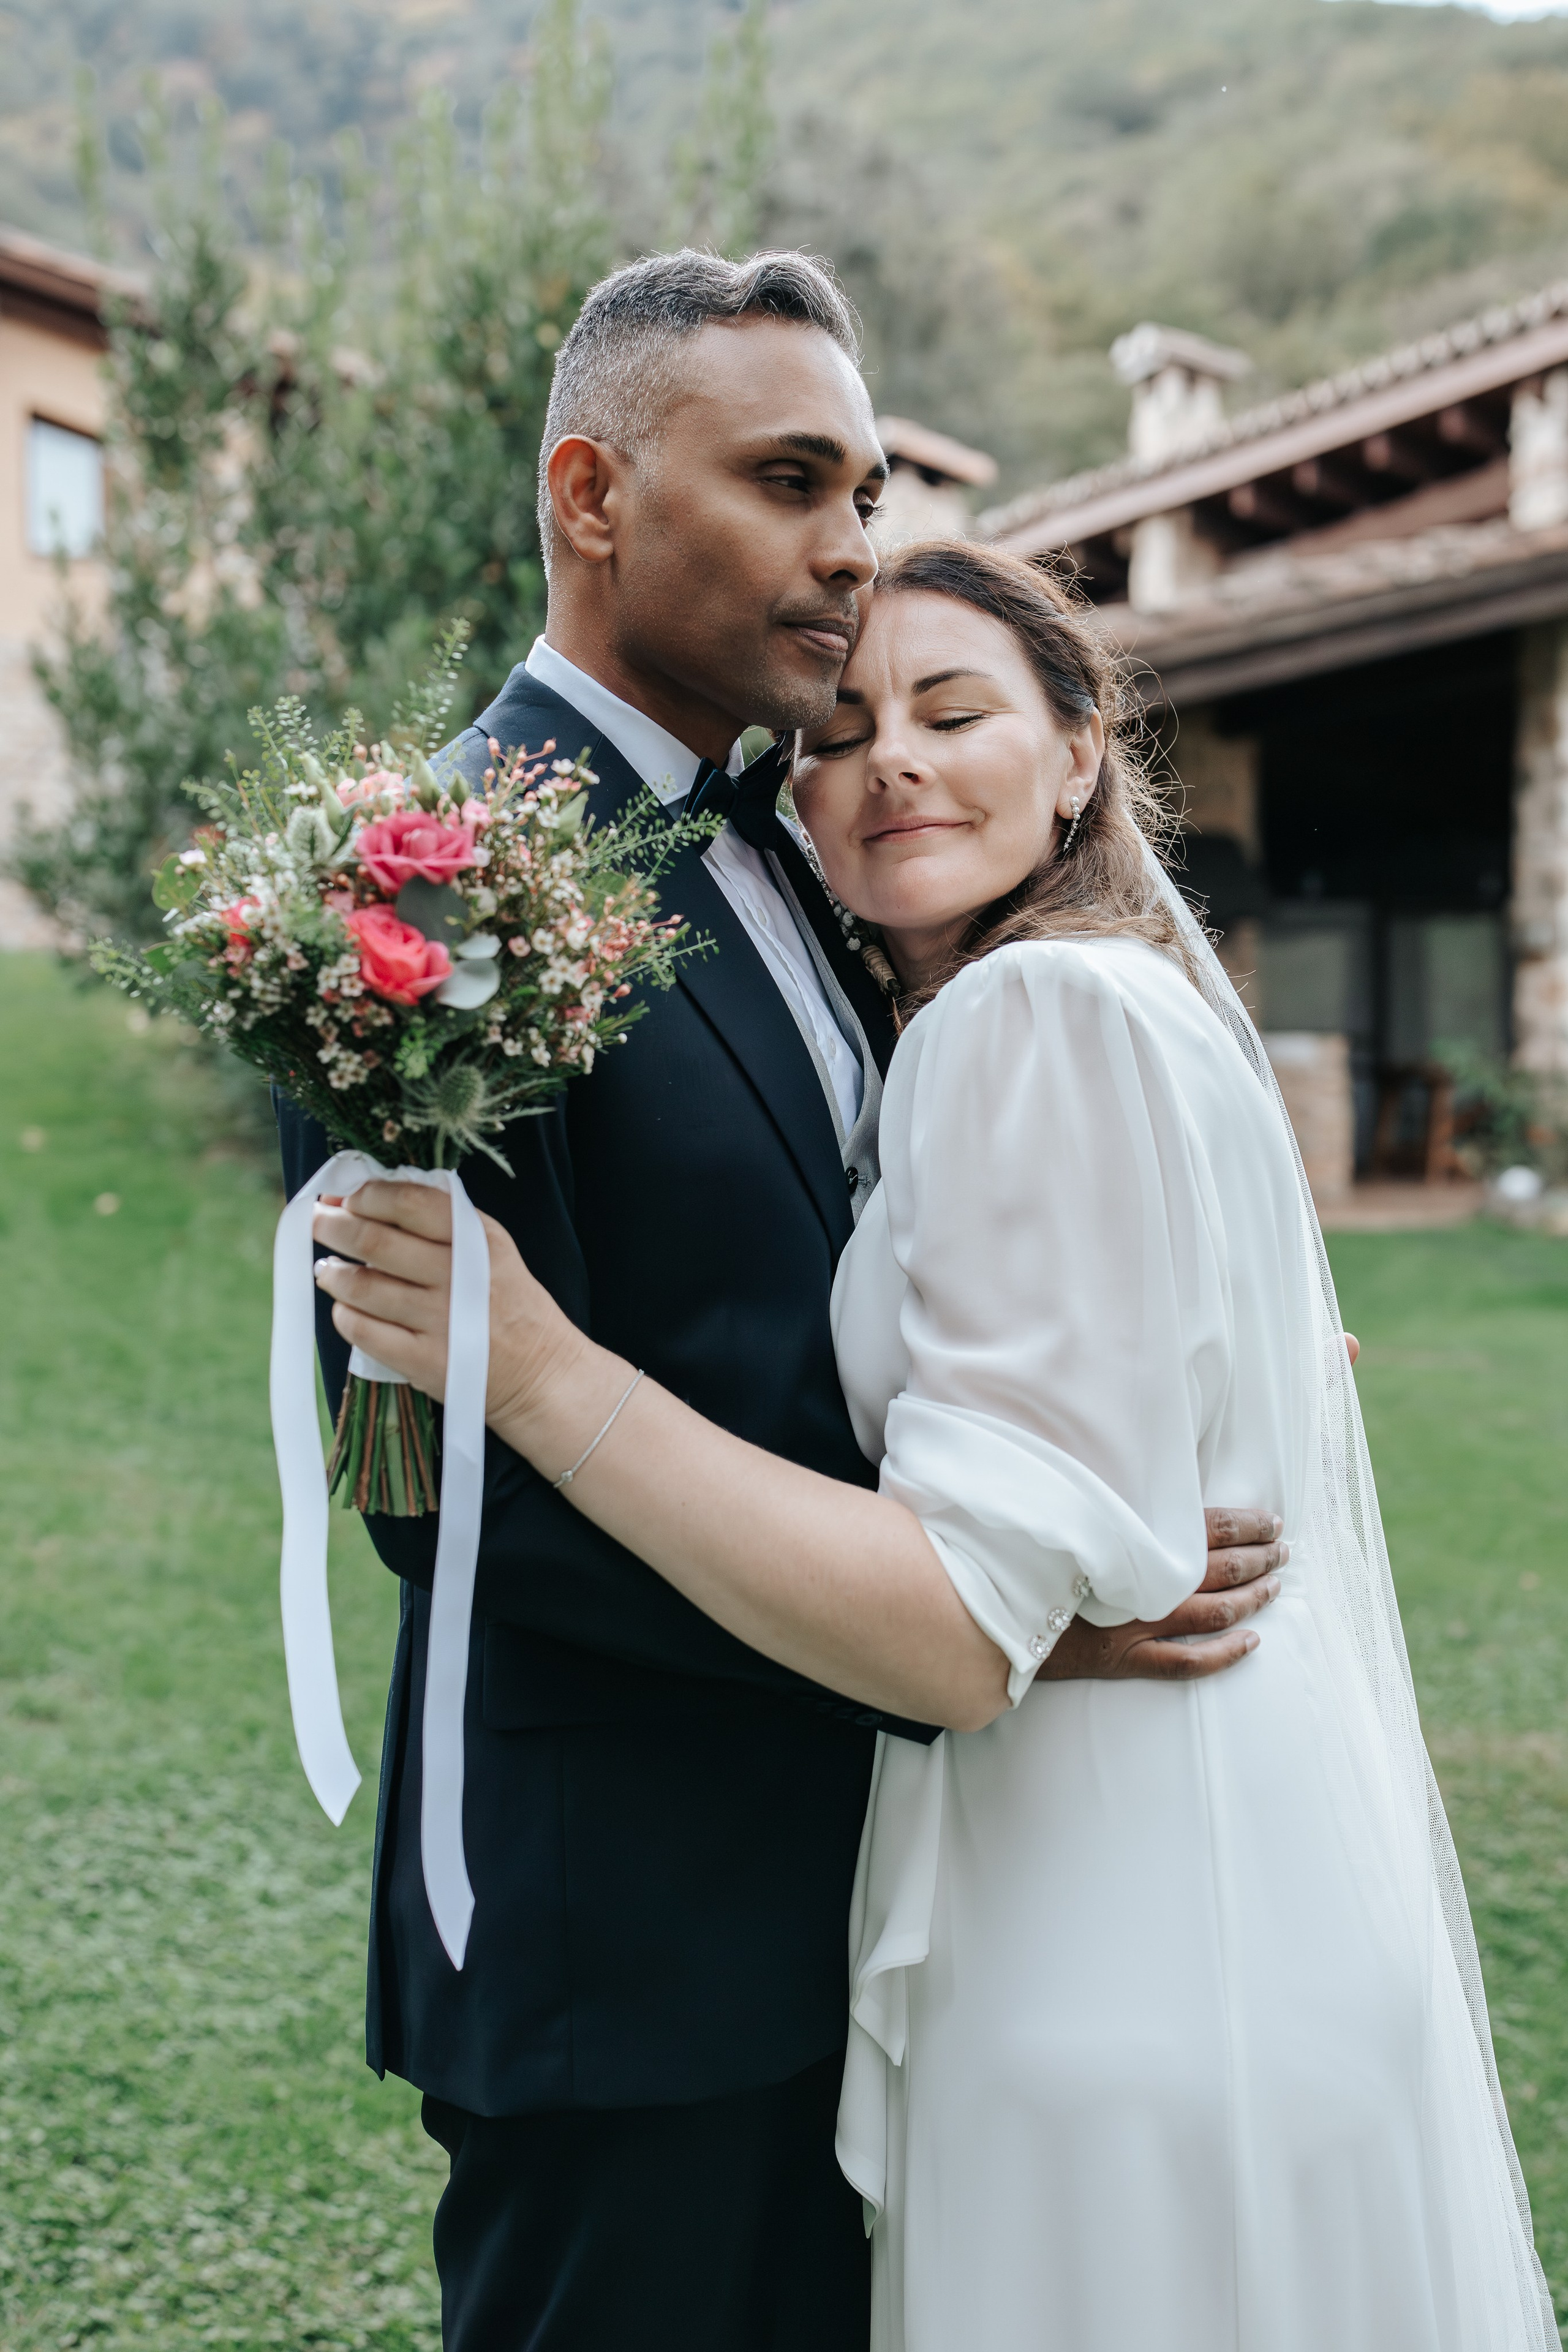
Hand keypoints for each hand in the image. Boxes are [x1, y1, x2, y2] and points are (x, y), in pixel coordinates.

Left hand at [312, 1180, 580, 1432]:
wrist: (539, 1371)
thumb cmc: (505, 1300)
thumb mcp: (490, 1248)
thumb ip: (439, 1219)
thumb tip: (363, 1196)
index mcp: (476, 1241)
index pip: (410, 1203)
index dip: (367, 1195)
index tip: (347, 1196)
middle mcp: (458, 1277)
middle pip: (375, 1242)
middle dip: (334, 1226)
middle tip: (319, 1222)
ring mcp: (439, 1321)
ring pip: (361, 1287)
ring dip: (333, 1273)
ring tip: (329, 1269)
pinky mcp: (423, 1360)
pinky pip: (362, 1330)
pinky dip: (344, 1314)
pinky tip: (346, 1308)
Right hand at [1036, 1507, 1286, 1682]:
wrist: (987, 1609)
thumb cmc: (1030, 1554)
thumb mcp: (1074, 1517)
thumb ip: (1116, 1507)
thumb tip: (1154, 1490)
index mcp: (1135, 1540)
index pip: (1208, 1527)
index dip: (1246, 1524)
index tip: (1271, 1521)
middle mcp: (1144, 1583)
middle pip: (1221, 1569)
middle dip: (1260, 1558)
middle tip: (1284, 1551)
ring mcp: (1137, 1624)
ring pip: (1215, 1613)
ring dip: (1252, 1599)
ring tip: (1276, 1587)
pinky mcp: (1124, 1659)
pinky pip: (1186, 1663)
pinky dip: (1224, 1654)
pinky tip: (1250, 1643)